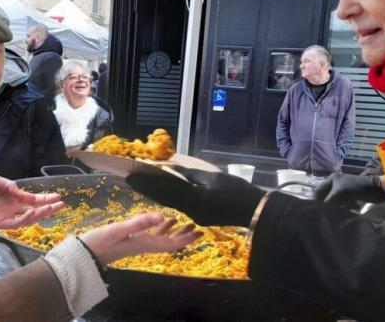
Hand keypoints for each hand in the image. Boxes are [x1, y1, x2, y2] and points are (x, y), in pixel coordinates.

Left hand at [0, 173, 63, 228]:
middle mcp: (12, 207)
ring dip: (40, 214)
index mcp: (12, 197)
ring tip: (51, 208)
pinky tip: (33, 214)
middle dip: (48, 208)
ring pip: (27, 218)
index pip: (32, 199)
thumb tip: (21, 192)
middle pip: (34, 209)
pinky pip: (15, 223)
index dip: (44, 198)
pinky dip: (25, 220)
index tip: (57, 196)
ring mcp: (6, 216)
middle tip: (61, 205)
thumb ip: (9, 186)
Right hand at [80, 212, 201, 264]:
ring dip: (174, 231)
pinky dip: (159, 228)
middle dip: (184, 235)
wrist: (84, 254)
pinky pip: (150, 235)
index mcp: (145, 243)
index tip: (200, 232)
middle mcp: (144, 244)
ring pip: (161, 238)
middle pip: (169, 242)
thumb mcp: (119, 229)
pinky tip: (159, 221)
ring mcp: (137, 243)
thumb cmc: (99, 242)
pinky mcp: (130, 240)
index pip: (171, 243)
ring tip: (184, 222)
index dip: (187, 238)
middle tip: (198, 228)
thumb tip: (162, 216)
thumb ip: (139, 222)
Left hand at [126, 167, 264, 226]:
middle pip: (163, 198)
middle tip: (129, 178)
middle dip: (145, 187)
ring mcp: (195, 216)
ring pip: (169, 202)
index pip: (163, 190)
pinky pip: (179, 206)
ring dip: (155, 192)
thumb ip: (189, 172)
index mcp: (194, 200)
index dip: (145, 182)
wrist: (255, 211)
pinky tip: (163, 189)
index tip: (129, 175)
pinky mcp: (200, 217)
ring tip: (141, 181)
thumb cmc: (237, 190)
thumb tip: (169, 166)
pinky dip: (168, 196)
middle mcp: (191, 211)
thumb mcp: (212, 176)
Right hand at [313, 173, 384, 207]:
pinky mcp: (351, 196)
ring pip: (335, 201)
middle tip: (326, 213)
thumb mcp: (340, 193)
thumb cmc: (356, 187)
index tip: (316, 209)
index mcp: (331, 179)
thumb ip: (328, 201)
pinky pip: (343, 203)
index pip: (318, 190)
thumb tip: (319, 210)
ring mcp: (344, 189)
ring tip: (337, 213)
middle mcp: (336, 183)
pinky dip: (344, 208)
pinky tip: (347, 211)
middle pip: (326, 196)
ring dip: (335, 207)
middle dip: (326, 204)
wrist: (377, 189)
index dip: (316, 200)